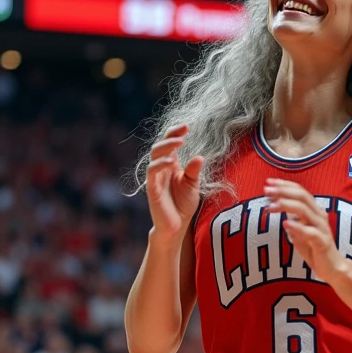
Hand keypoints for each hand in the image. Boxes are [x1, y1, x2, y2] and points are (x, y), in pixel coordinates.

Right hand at [146, 124, 202, 238]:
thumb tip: (199, 156)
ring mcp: (155, 177)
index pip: (170, 143)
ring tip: (180, 142)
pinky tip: (172, 161)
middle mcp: (161, 168)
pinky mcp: (152, 188)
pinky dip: (160, 164)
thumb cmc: (183, 204)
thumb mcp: (193, 184)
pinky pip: (152, 172)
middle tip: (184, 130)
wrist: (176, 226)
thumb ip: (194, 170)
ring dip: (166, 146)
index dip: (175, 133)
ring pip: (154, 155)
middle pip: (160, 145)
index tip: (187, 126)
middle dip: (171, 135)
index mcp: (171, 164)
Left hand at [264, 179, 345, 283]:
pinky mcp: (323, 242)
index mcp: (314, 210)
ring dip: (286, 205)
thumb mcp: (298, 230)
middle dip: (283, 191)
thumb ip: (290, 217)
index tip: (268, 182)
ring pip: (305, 210)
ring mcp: (322, 228)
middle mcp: (319, 215)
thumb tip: (274, 204)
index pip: (300, 191)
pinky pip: (310, 232)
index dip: (284, 185)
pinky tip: (285, 224)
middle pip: (302, 196)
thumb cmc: (314, 248)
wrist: (331, 267)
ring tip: (271, 206)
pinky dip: (297, 227)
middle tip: (266, 190)